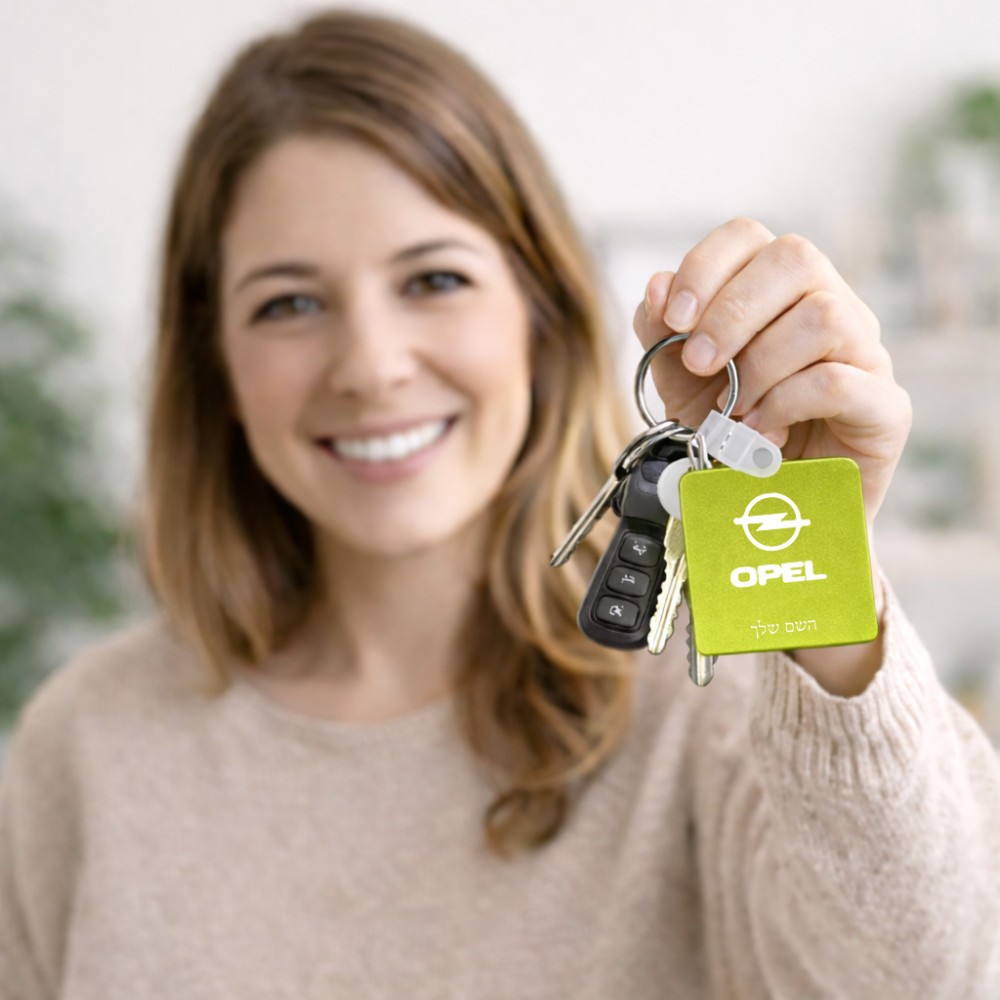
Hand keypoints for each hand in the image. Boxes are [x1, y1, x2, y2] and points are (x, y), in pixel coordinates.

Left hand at [632, 217, 911, 528]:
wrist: (770, 508)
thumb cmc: (731, 433)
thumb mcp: (680, 383)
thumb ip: (663, 334)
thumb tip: (656, 286)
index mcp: (778, 290)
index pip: (749, 236)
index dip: (705, 267)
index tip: (674, 319)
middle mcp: (831, 305)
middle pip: (795, 259)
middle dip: (731, 313)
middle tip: (699, 365)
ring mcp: (866, 352)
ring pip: (822, 316)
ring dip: (760, 367)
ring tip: (733, 413)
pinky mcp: (886, 405)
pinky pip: (839, 380)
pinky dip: (785, 404)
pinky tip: (760, 432)